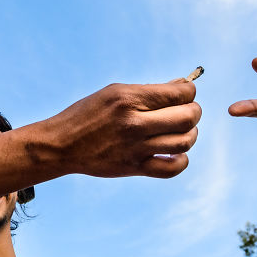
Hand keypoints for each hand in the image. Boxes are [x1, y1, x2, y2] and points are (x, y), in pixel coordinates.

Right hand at [47, 79, 201, 176]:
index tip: (184, 95)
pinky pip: (172, 169)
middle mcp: (134, 123)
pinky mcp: (134, 168)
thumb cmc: (88, 114)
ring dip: (190, 134)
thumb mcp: (115, 92)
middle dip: (194, 112)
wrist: (62, 145)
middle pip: (187, 117)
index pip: (181, 94)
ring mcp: (135, 148)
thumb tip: (183, 88)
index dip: (189, 92)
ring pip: (184, 142)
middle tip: (187, 112)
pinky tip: (174, 153)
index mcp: (129, 98)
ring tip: (182, 131)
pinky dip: (181, 160)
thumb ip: (149, 91)